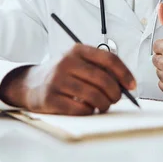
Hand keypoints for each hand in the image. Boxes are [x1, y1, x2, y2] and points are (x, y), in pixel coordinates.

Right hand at [0, 44, 135, 115]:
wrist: (30, 83)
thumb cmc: (62, 74)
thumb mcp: (78, 62)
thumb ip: (99, 68)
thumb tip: (126, 85)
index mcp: (77, 50)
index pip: (108, 58)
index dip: (124, 73)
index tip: (132, 85)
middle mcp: (66, 62)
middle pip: (102, 79)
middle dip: (116, 92)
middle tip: (117, 99)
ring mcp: (57, 80)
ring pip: (93, 95)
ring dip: (104, 104)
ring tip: (103, 105)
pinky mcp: (50, 98)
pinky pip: (80, 109)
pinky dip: (90, 111)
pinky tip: (88, 109)